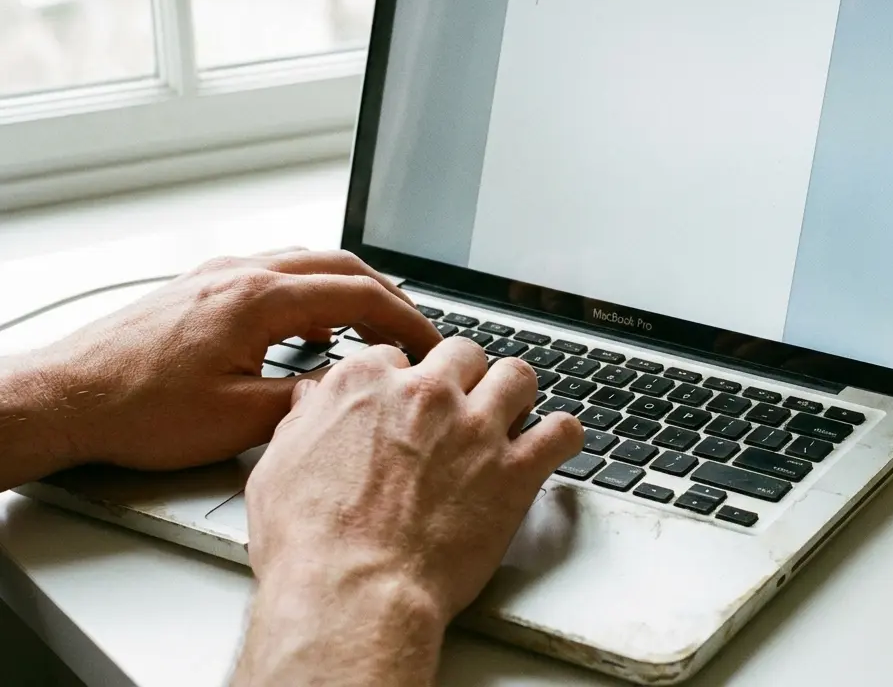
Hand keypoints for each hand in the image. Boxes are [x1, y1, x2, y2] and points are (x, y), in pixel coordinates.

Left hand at [27, 248, 441, 473]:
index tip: (431, 341)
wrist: (65, 398)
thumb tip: (347, 392)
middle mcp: (241, 274)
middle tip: (414, 329)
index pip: (359, 293)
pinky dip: (308, 292)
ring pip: (306, 263)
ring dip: (347, 289)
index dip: (407, 317)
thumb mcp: (239, 420)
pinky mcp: (199, 287)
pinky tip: (308, 327)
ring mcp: (217, 275)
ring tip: (371, 327)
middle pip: (339, 264)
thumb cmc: (137, 410)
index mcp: (259, 299)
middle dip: (387, 294)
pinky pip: (273, 273)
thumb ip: (307, 399)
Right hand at [242, 339, 582, 638]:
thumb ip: (304, 420)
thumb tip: (313, 398)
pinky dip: (561, 436)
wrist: (353, 590)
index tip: (406, 405)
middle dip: (462, 378)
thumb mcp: (279, 466)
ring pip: (517, 376)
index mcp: (366, 383)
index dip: (403, 383)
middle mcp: (426, 394)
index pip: (397, 356)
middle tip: (458, 410)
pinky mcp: (515, 469)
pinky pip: (561, 430)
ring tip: (509, 416)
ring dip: (514, 393)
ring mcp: (476, 428)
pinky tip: (551, 446)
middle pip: (462, 354)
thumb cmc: (311, 542)